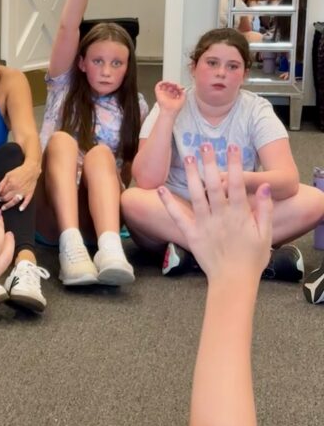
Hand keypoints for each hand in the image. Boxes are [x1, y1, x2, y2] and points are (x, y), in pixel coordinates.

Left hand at [0, 161, 39, 211]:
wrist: (31, 170)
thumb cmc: (19, 171)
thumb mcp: (8, 175)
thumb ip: (1, 184)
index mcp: (11, 184)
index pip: (2, 193)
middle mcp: (16, 189)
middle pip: (7, 198)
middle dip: (2, 200)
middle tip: (0, 200)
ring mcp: (23, 192)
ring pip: (14, 201)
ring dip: (8, 205)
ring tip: (4, 207)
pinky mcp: (29, 193)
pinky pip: (27, 201)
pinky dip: (23, 206)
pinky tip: (20, 209)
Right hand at [154, 80, 186, 116]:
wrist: (169, 111)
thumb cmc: (175, 108)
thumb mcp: (183, 99)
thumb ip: (184, 93)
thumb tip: (182, 88)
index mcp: (173, 97)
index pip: (175, 89)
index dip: (178, 87)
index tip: (181, 87)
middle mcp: (168, 95)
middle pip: (169, 86)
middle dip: (173, 84)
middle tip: (176, 85)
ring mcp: (163, 94)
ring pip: (164, 85)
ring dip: (167, 82)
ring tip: (171, 83)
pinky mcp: (158, 93)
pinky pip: (158, 86)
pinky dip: (161, 82)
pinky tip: (166, 82)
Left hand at [157, 143, 271, 282]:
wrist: (233, 281)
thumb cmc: (252, 259)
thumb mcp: (265, 234)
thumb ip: (263, 209)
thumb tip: (262, 187)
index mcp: (239, 214)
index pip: (237, 183)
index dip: (234, 164)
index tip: (231, 146)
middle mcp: (220, 216)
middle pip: (215, 185)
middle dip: (210, 163)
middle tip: (205, 144)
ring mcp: (204, 225)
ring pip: (197, 196)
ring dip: (192, 176)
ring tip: (188, 157)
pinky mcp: (191, 235)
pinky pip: (178, 217)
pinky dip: (168, 203)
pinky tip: (160, 189)